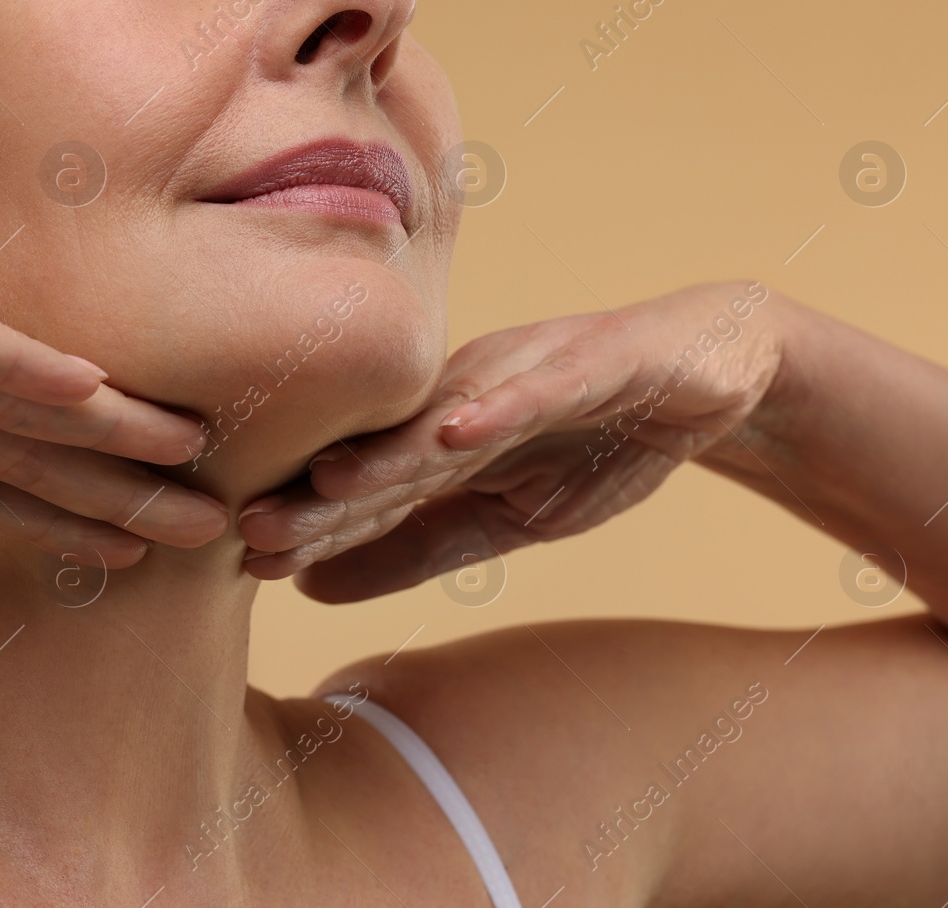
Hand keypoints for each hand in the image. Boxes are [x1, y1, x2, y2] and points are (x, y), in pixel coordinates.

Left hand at [236, 281, 785, 598]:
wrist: (706, 373)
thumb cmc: (595, 441)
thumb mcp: (509, 520)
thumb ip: (419, 549)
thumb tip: (310, 588)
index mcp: (440, 435)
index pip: (369, 490)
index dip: (311, 525)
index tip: (242, 561)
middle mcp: (468, 395)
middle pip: (388, 453)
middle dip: (320, 494)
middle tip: (249, 529)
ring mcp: (527, 373)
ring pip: (448, 417)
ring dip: (389, 451)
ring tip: (326, 482)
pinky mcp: (595, 359)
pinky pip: (546, 386)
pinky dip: (504, 406)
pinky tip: (459, 430)